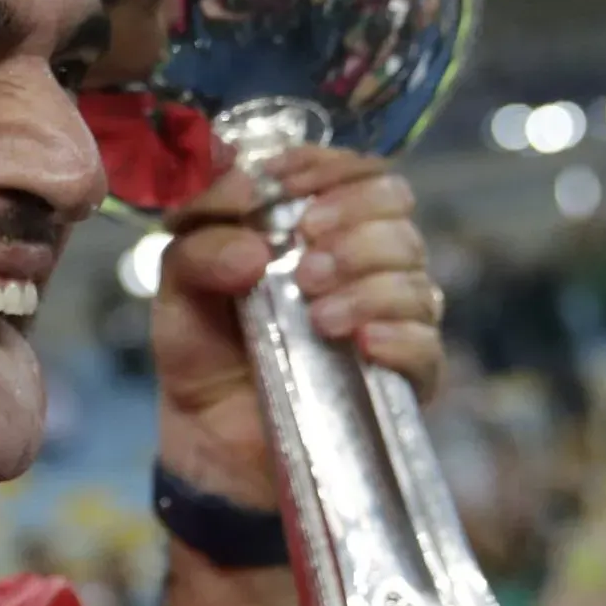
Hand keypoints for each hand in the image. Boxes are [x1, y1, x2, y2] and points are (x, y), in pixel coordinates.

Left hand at [150, 147, 443, 507]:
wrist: (210, 437)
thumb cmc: (202, 346)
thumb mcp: (178, 284)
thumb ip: (199, 240)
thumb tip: (254, 245)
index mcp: (315, 221)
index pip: (352, 169)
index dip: (325, 168)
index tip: (283, 188)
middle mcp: (364, 257)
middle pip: (396, 208)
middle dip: (352, 223)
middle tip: (304, 260)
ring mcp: (391, 315)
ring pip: (414, 273)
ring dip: (367, 283)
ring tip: (316, 314)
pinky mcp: (404, 375)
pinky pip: (427, 345)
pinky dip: (397, 336)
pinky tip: (360, 343)